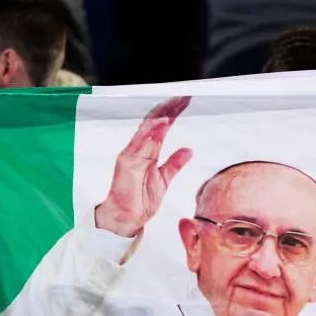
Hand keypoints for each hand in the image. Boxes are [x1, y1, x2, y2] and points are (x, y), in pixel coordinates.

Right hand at [94, 96, 192, 236]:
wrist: (126, 218)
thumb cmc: (140, 200)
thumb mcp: (163, 180)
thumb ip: (174, 163)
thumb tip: (188, 150)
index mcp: (146, 153)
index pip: (159, 129)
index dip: (171, 115)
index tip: (184, 103)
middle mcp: (137, 150)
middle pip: (154, 124)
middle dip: (169, 110)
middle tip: (184, 97)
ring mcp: (131, 154)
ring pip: (148, 129)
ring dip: (163, 115)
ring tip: (177, 103)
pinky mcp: (127, 162)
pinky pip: (140, 143)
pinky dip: (152, 131)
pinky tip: (163, 122)